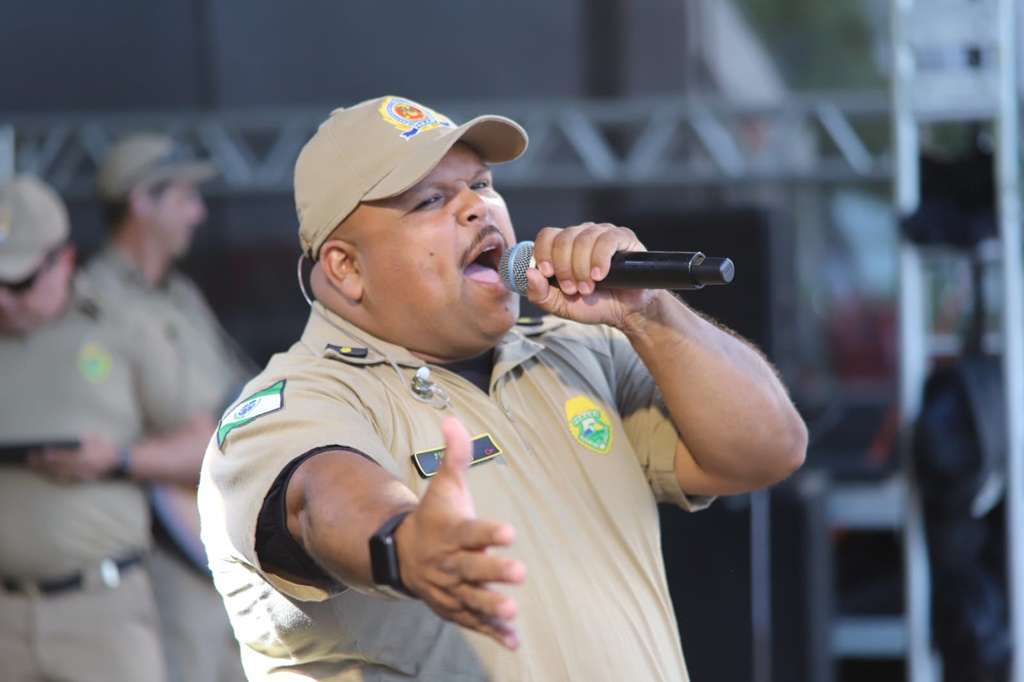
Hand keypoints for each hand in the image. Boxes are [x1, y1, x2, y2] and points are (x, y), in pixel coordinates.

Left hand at [26, 434, 118, 482]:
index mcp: (86, 454)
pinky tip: (45, 474)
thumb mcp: (96, 438)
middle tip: (31, 459)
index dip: (52, 454)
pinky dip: (54, 476)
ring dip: (45, 470)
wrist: (117, 462)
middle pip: (59, 465)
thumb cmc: (106, 448)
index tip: (41, 452)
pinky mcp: (81, 478)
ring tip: (34, 466)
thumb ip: (83, 439)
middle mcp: (83, 465)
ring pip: (60, 473)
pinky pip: (65, 478)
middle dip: (43, 463)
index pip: (65, 455)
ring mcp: (81, 473)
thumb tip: (70, 439)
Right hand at [398, 417, 525, 649]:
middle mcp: (451, 562)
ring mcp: (452, 588)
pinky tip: (514, 642)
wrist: (403, 555)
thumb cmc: (434, 517)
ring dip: (491, 607)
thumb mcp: (444, 486)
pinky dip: (492, 633)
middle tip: (519, 572)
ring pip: (471, 599)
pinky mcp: (456, 607)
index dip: (489, 532)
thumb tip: (453, 419)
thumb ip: (454, 456)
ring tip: (512, 611)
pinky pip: (473, 622)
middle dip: (493, 571)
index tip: (510, 531)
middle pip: (472, 568)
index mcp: (451, 533)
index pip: (471, 531)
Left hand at [524, 223, 658, 326]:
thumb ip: (539, 294)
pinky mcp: (623, 238)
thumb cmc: (593, 305)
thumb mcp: (559, 305)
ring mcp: (602, 234)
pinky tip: (600, 275)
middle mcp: (581, 235)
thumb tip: (530, 273)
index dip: (544, 253)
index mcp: (563, 246)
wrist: (625, 312)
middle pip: (563, 239)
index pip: (547, 235)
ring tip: (588, 287)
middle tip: (573, 289)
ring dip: (582, 268)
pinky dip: (600, 259)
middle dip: (565, 268)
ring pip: (583, 240)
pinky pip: (607, 240)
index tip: (549, 274)